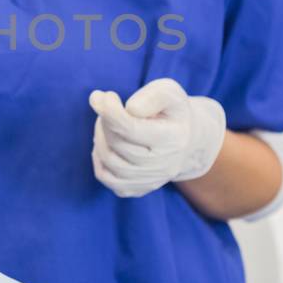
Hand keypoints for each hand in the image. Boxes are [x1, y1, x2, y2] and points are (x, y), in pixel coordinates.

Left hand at [88, 78, 226, 197]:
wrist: (184, 141)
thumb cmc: (171, 112)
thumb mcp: (169, 93)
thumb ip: (153, 96)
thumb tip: (130, 109)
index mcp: (172, 139)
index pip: (131, 129)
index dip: (109, 111)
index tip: (99, 96)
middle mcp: (163, 165)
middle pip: (118, 143)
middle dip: (105, 121)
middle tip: (106, 105)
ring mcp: (149, 181)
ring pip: (108, 160)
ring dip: (99, 136)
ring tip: (107, 122)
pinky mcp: (136, 189)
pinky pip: (105, 176)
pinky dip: (98, 157)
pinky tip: (106, 142)